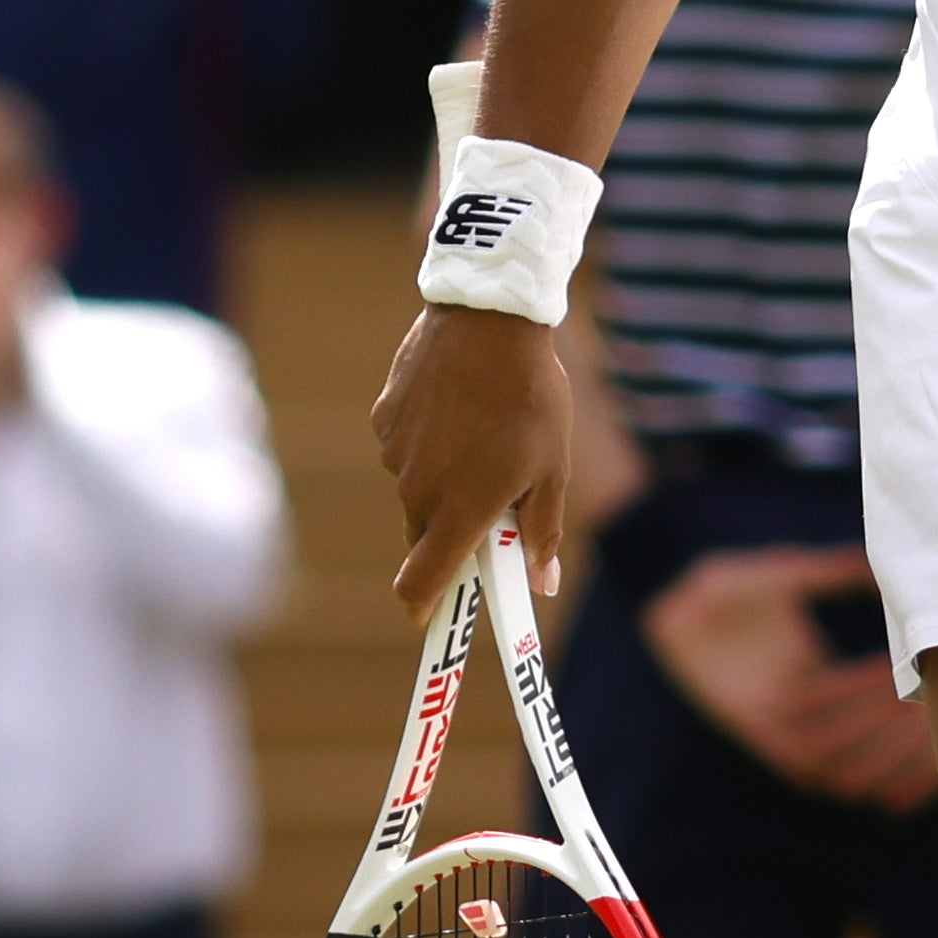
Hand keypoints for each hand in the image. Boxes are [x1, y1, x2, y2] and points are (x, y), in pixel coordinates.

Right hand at [373, 303, 572, 620]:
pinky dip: (429, 445)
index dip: (422, 608)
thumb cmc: (532, 396)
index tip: (430, 619)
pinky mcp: (384, 419)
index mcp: (459, 511)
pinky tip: (460, 410)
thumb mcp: (553, 468)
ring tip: (484, 440)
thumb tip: (542, 583)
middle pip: (424, 536)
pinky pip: (405, 450)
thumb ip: (542, 531)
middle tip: (490, 509)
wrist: (489, 318)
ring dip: (443, 483)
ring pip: (416, 490)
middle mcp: (418, 490)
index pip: (420, 584)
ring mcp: (396, 454)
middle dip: (451, 534)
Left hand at [641, 539, 937, 806]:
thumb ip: (839, 571)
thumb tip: (888, 562)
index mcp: (820, 677)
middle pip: (867, 742)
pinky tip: (856, 720)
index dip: (910, 721)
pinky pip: (798, 753)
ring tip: (902, 706)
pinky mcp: (750, 726)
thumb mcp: (795, 573)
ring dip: (873, 734)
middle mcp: (805, 706)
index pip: (877, 714)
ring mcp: (778, 720)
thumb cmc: (732, 582)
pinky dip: (832, 740)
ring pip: (839, 750)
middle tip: (930, 707)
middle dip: (901, 731)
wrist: (672, 592)